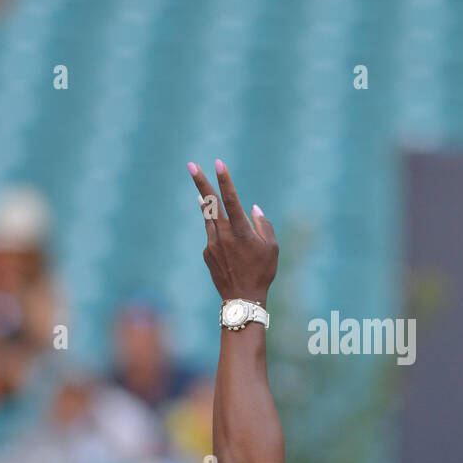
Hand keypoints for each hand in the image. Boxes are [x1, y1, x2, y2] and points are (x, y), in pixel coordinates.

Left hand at [188, 160, 277, 302]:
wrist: (242, 299)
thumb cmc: (262, 272)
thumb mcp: (272, 248)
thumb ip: (264, 225)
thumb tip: (252, 209)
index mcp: (241, 231)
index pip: (231, 199)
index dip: (225, 180)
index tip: (218, 163)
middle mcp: (223, 235)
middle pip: (210, 203)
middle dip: (201, 181)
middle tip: (190, 164)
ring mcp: (212, 244)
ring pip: (208, 217)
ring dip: (205, 202)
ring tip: (200, 189)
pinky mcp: (206, 253)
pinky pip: (212, 236)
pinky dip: (216, 230)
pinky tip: (225, 239)